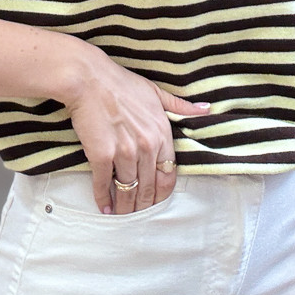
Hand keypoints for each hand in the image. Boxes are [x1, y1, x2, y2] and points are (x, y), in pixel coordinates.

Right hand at [62, 44, 209, 214]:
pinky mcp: (101, 155)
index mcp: (161, 133)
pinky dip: (103, 198)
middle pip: (149, 187)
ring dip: (125, 206)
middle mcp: (146, 146)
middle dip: (144, 205)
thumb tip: (206, 109)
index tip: (156, 201)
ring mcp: (124, 153)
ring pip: (128, 189)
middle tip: (139, 216)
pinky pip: (104, 183)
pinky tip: (104, 207)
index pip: (168, 174)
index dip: (162, 193)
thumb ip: (180, 106)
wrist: (88, 79)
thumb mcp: (156, 93)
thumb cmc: (120, 84)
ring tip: (122, 216)